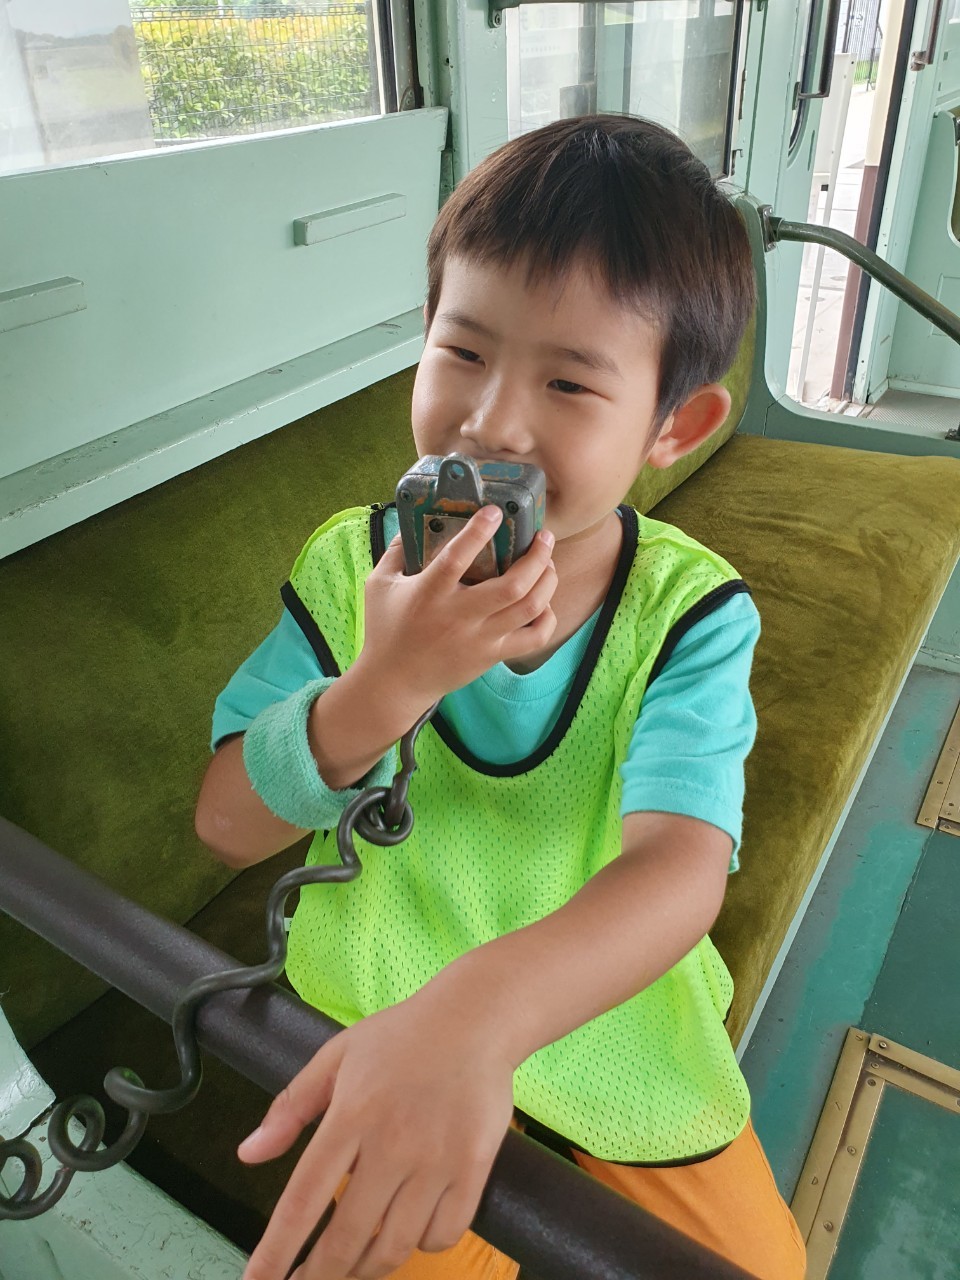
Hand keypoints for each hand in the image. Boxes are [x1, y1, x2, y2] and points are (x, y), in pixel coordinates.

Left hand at [238, 989, 516, 1279]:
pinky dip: (422, 1246)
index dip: (277, 1250)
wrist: (476, 1018)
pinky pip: (443, 1234)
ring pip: (395, 1246)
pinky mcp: (473, 1167)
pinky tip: (408, 1235)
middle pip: (348, 1237)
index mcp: (351, 1115)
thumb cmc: (402, 1036)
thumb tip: (248, 1154)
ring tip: (352, 1267)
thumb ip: (290, 1107)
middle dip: (320, 1275)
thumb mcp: (336, 1056)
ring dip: (367, 1268)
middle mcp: (392, 1143)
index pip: (304, 1199)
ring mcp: (436, 1159)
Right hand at [356, 508, 556, 713]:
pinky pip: (534, 638)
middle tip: (544, 537)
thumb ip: (396, 551)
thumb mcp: (379, 584)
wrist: (394, 683)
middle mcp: (459, 615)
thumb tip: (413, 520)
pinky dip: (547, 618)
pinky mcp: (492, 656)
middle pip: (512, 585)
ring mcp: (480, 638)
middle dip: (537, 557)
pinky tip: (543, 603)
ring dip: (547, 581)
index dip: (479, 531)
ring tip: (547, 564)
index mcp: (429, 593)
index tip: (494, 511)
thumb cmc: (385, 630)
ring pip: (530, 608)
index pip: (457, 557)